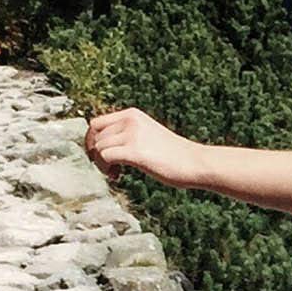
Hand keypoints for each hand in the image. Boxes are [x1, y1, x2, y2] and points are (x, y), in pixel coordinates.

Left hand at [84, 107, 202, 188]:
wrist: (197, 163)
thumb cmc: (174, 155)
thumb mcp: (148, 135)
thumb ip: (128, 134)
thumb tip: (100, 145)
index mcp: (133, 115)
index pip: (96, 123)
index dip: (95, 141)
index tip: (104, 155)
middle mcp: (130, 121)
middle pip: (95, 137)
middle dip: (97, 153)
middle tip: (111, 167)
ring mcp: (132, 135)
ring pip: (98, 148)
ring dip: (102, 164)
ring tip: (116, 173)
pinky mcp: (134, 151)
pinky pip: (105, 157)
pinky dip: (106, 169)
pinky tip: (117, 175)